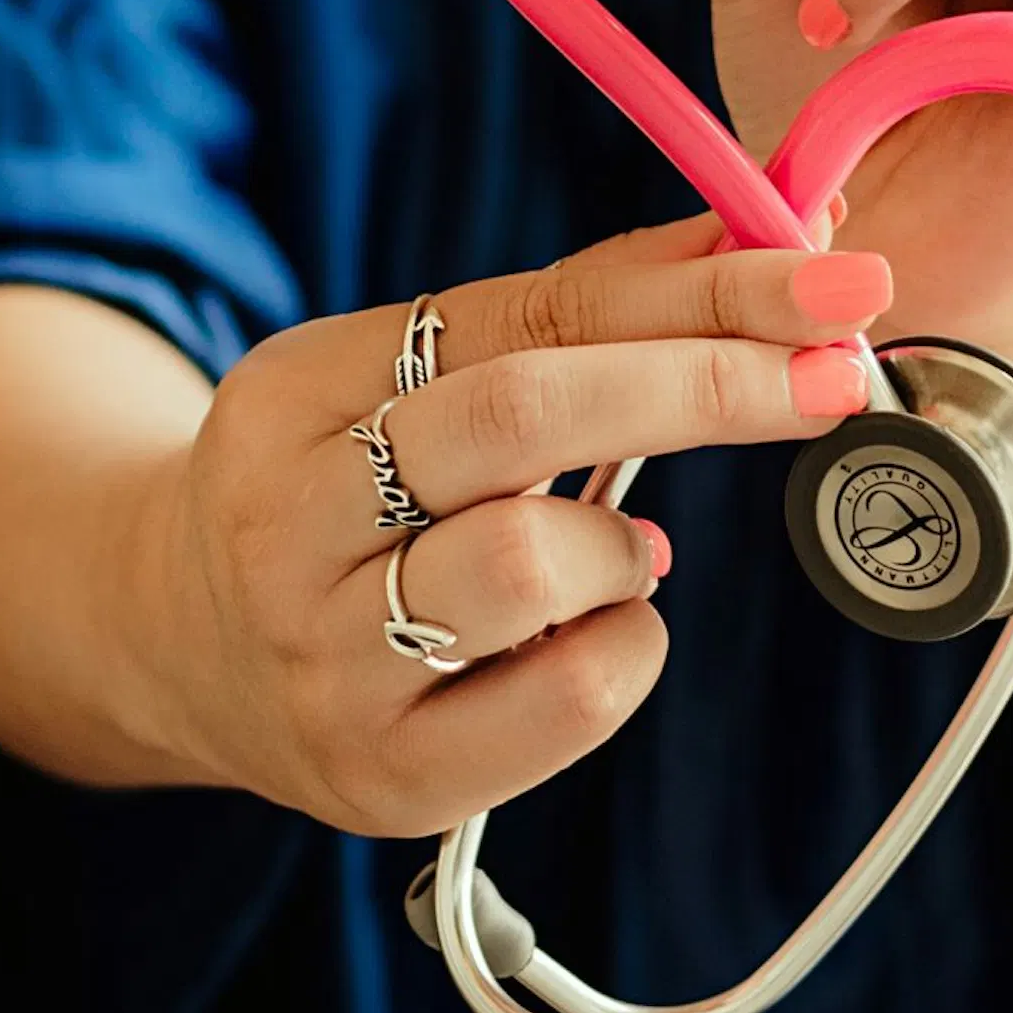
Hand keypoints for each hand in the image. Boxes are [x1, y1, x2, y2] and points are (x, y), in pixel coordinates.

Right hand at [128, 219, 892, 834]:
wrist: (176, 650)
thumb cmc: (348, 496)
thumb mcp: (411, 381)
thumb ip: (572, 316)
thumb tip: (761, 236)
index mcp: (295, 392)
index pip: (523, 314)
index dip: (695, 293)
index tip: (833, 280)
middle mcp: (288, 522)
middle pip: (519, 416)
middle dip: (705, 384)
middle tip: (836, 374)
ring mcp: (325, 660)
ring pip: (528, 565)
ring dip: (623, 546)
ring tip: (619, 552)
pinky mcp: (384, 776)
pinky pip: (563, 703)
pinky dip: (625, 649)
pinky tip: (596, 634)